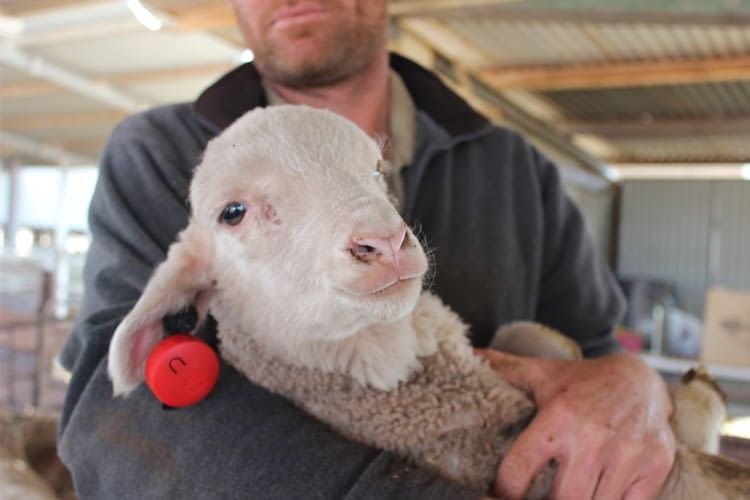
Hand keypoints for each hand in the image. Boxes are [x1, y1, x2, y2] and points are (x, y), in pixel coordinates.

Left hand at [476, 349, 674, 499]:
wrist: (641, 378)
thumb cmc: (582, 381)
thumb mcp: (541, 373)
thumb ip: (504, 370)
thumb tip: (470, 355)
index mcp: (558, 417)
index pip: (519, 471)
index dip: (502, 492)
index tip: (497, 495)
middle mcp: (592, 438)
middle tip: (535, 498)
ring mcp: (628, 455)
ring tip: (563, 495)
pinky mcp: (655, 466)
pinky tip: (596, 495)